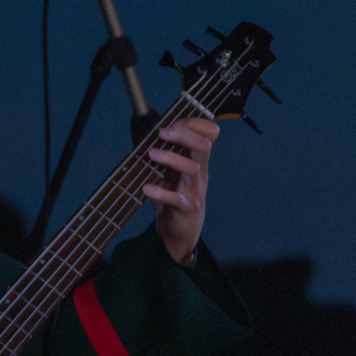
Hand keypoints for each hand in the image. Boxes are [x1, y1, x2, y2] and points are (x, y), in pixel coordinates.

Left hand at [142, 117, 218, 267]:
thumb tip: (150, 132)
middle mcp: (200, 174)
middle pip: (203, 147)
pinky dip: (160, 192)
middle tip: (162, 133)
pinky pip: (175, 199)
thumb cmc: (177, 198)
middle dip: (183, 134)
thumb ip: (169, 155)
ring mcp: (195, 191)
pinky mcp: (185, 209)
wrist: (182, 233)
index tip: (173, 122)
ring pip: (191, 168)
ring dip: (170, 158)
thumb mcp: (175, 174)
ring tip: (151, 154)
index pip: (208, 136)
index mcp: (198, 163)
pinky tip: (147, 188)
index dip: (195, 124)